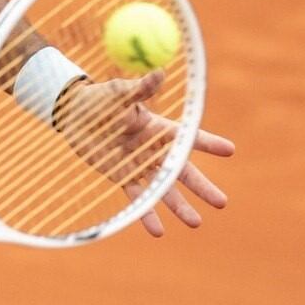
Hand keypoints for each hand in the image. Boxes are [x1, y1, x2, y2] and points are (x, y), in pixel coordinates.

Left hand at [51, 70, 236, 235]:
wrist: (75, 115)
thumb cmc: (101, 99)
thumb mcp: (120, 93)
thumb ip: (140, 90)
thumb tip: (159, 73)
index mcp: (158, 127)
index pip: (188, 137)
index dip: (208, 143)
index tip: (230, 151)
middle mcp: (153, 149)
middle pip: (182, 171)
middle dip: (202, 187)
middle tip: (221, 202)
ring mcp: (139, 165)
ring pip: (164, 190)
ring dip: (180, 206)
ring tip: (196, 223)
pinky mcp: (123, 177)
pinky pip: (138, 199)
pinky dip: (147, 214)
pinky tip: (157, 231)